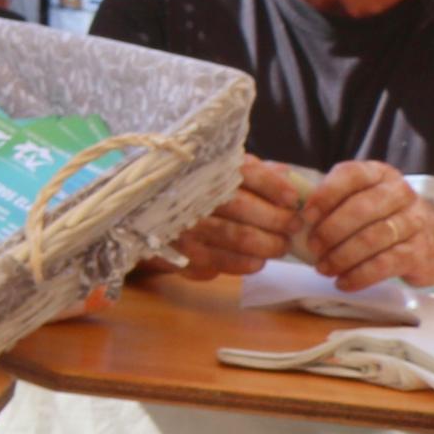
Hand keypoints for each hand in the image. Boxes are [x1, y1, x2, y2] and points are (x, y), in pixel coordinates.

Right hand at [167, 156, 303, 278]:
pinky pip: (218, 263)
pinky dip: (243, 264)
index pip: (245, 173)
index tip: (293, 200)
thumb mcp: (217, 172)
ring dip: (266, 246)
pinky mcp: (177, 253)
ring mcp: (183, 226)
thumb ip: (251, 171)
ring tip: (279, 246)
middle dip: (278, 220)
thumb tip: (286, 174)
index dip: (274, 186)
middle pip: (245, 208)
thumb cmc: (192, 192)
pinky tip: (255, 261)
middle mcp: (190, 195)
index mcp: (203, 169)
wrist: (140, 214)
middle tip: (293, 226)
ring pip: (237, 238)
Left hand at [299, 160, 433, 290]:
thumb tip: (290, 215)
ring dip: (342, 256)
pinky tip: (343, 282)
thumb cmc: (385, 218)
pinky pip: (385, 263)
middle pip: (360, 209)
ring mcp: (414, 222)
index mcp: (379, 174)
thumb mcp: (363, 200)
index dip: (325, 195)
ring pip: (372, 238)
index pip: (351, 175)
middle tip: (312, 248)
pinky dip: (359, 275)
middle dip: (330, 230)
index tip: (305, 216)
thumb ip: (332, 201)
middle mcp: (400, 193)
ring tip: (323, 268)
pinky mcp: (421, 251)